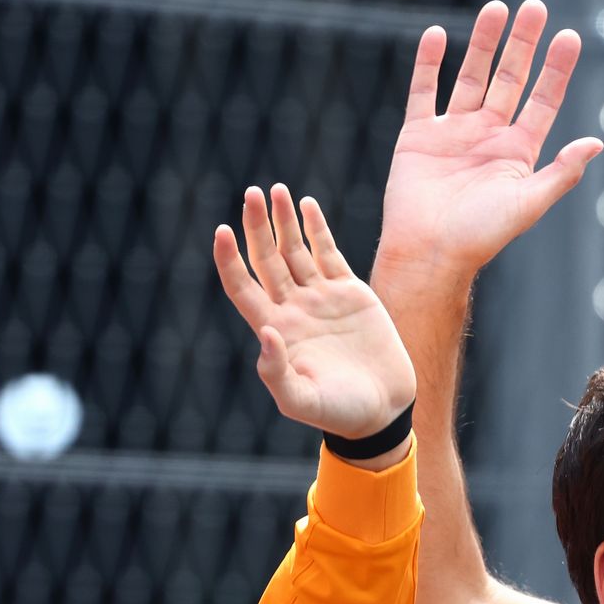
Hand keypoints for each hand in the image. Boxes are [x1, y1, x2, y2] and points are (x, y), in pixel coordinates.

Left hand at [215, 184, 417, 443]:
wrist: (383, 409)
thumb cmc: (339, 413)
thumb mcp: (302, 401)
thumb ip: (277, 373)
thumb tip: (265, 332)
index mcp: (275, 331)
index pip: (243, 286)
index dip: (229, 260)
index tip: (221, 231)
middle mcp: (293, 309)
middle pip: (266, 259)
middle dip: (256, 226)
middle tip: (251, 193)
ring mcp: (320, 299)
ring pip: (295, 250)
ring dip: (283, 220)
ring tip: (275, 190)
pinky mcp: (350, 293)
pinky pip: (328, 253)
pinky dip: (317, 229)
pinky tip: (307, 205)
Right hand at [377, 0, 603, 279]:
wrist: (428, 254)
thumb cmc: (481, 236)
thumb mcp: (529, 204)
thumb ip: (562, 172)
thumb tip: (596, 142)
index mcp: (517, 152)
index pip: (542, 100)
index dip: (556, 69)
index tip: (569, 36)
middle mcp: (487, 137)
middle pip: (510, 78)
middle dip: (523, 44)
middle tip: (534, 7)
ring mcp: (453, 134)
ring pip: (470, 77)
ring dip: (482, 43)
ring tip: (495, 7)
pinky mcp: (418, 137)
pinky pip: (423, 92)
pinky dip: (427, 64)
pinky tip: (435, 35)